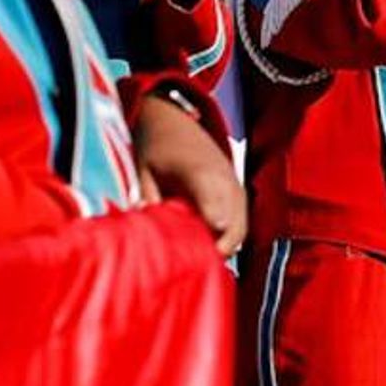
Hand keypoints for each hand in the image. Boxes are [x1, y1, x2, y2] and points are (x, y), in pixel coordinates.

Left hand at [132, 92, 245, 258]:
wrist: (175, 118)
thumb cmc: (157, 144)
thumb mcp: (144, 168)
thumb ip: (149, 197)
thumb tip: (147, 231)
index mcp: (199, 171)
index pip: (214, 204)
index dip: (216, 227)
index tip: (214, 251)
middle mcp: (223, 178)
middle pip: (235, 224)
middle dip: (221, 249)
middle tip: (200, 267)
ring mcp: (234, 184)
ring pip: (241, 226)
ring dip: (226, 245)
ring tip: (205, 261)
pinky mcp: (237, 189)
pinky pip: (241, 220)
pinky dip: (230, 236)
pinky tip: (212, 246)